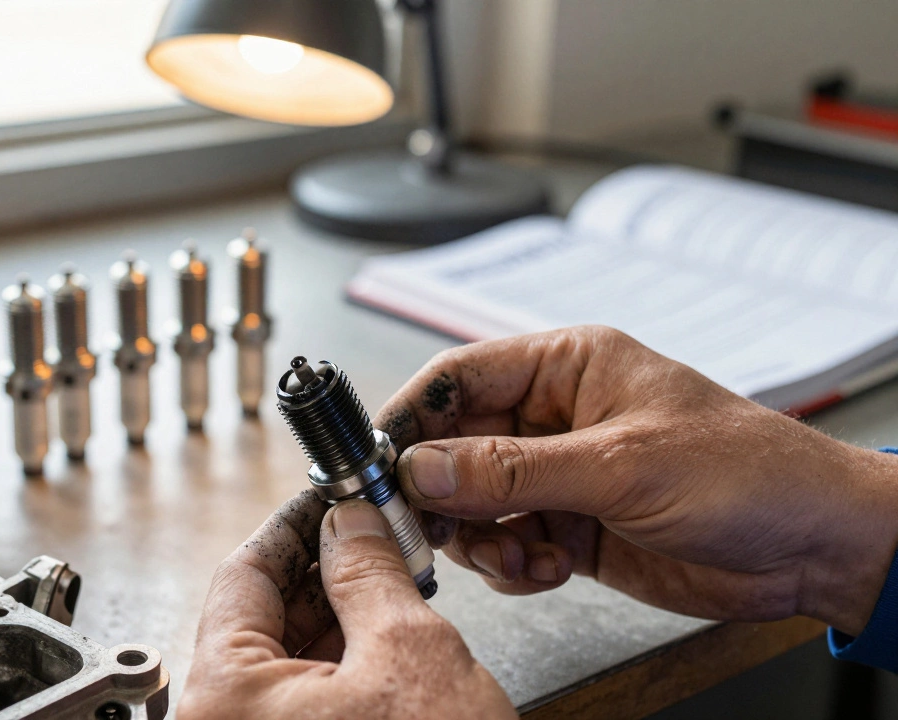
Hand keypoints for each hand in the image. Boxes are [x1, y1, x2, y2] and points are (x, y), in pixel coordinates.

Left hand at [178, 491, 515, 719]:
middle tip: (369, 538)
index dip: (296, 525)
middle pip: (255, 617)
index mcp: (223, 697)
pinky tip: (375, 644)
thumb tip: (351, 527)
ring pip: (275, 661)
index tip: (327, 501)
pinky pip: (292, 703)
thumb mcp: (411, 653)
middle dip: (320, 572)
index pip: (243, 573)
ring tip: (384, 586)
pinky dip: (333, 668)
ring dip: (331, 618)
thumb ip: (370, 572)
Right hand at [375, 326, 897, 635]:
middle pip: (457, 446)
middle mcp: (556, 417)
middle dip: (445, 492)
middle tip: (435, 527)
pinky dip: (513, 565)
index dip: (413, 416)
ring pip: (476, 503)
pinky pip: (508, 544)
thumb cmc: (747, 472)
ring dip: (483, 537)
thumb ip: (514, 469)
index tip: (378, 459)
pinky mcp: (572, 526)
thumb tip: (425, 467)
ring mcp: (562, 475)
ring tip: (519, 555)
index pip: (460, 377)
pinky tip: (548, 568)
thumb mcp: (621, 465)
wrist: (814, 547)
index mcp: (568, 367)